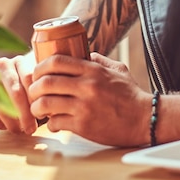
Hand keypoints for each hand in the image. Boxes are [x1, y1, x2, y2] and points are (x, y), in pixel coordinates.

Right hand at [0, 51, 36, 134]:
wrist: (0, 77)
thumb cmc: (24, 83)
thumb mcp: (34, 79)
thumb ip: (43, 88)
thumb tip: (53, 110)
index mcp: (20, 61)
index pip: (29, 80)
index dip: (36, 99)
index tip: (43, 116)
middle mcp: (3, 65)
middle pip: (15, 92)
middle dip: (24, 114)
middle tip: (30, 129)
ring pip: (0, 101)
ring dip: (10, 120)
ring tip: (18, 130)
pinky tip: (4, 127)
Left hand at [28, 52, 150, 146]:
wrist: (145, 119)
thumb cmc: (131, 95)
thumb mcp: (118, 69)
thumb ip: (99, 60)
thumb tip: (83, 54)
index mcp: (93, 70)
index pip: (57, 61)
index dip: (41, 66)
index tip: (38, 73)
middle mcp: (87, 86)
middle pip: (46, 82)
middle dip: (34, 88)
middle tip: (34, 93)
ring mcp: (84, 106)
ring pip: (46, 104)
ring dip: (37, 107)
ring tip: (40, 110)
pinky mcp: (84, 126)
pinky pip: (56, 123)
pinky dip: (52, 124)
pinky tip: (56, 123)